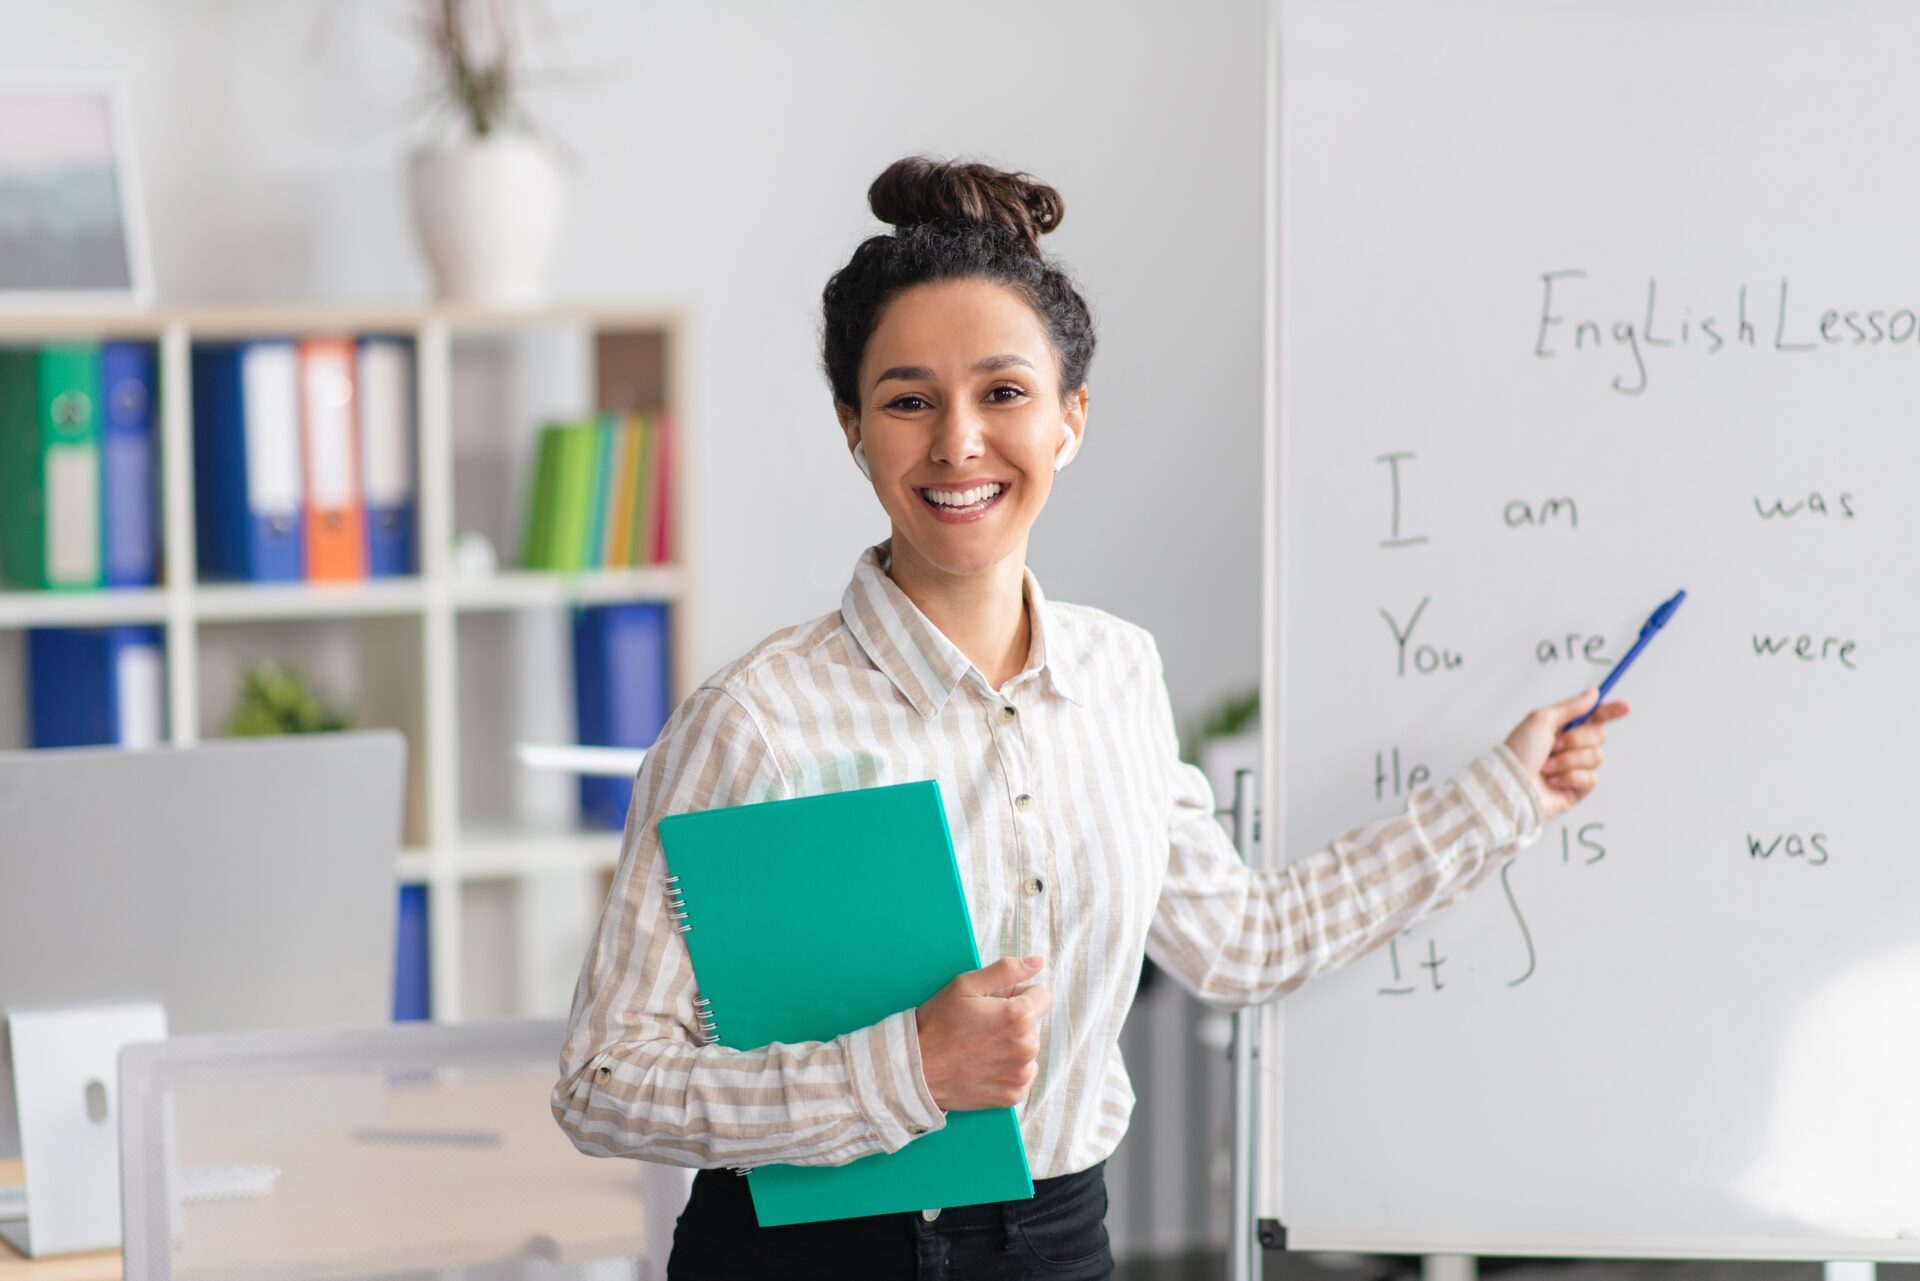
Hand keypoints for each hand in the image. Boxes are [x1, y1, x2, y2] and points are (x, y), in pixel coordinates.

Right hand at [914, 955, 1050, 1111]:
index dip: (1018, 994)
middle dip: (1014, 1020)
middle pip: (1034, 1023)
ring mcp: (1020, 1074)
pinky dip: (1007, 1069)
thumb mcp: (966, 985)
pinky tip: (983, 1064)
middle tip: (980, 1025)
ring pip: (1028, 1049)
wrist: (915, 1070)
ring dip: (1011, 1045)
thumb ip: (1007, 970)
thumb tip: (1037, 961)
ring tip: (979, 1046)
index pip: (1042, 996)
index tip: (996, 1003)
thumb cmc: (938, 1024)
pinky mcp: (1013, 1095)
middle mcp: (1027, 1047)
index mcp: (1019, 1016)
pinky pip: (1022, 1074)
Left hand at [1503, 686, 1630, 821]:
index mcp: (1562, 729)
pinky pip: (1590, 778)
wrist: (1510, 784)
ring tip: (1546, 767)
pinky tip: (1552, 781)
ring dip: (1568, 760)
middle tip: (1554, 745)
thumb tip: (1593, 693)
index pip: (1594, 717)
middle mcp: (1571, 748)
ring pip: (1596, 757)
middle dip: (1577, 739)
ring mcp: (1575, 769)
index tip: (1626, 707)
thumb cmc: (1519, 751)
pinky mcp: (1578, 789)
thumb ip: (1571, 707)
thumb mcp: (1542, 720)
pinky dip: (1570, 777)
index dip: (1610, 711)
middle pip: (1599, 735)